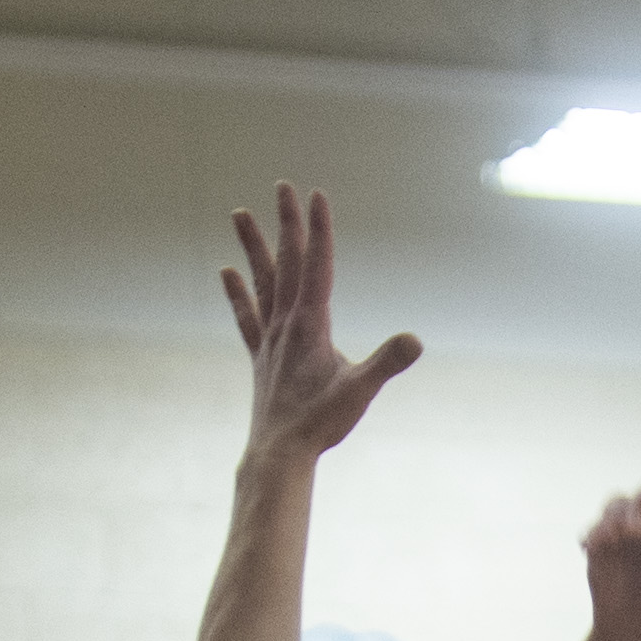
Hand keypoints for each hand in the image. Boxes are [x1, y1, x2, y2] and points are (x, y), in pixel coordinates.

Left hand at [223, 184, 420, 462]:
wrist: (278, 454)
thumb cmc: (319, 424)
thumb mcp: (359, 391)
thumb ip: (386, 363)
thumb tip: (415, 341)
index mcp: (310, 324)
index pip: (317, 265)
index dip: (319, 229)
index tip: (316, 195)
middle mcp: (285, 323)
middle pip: (287, 262)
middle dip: (287, 222)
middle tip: (282, 186)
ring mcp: (269, 338)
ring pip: (261, 280)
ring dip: (253, 246)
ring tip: (239, 214)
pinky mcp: (260, 356)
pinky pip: (247, 314)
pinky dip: (237, 291)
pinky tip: (225, 272)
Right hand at [584, 472, 640, 640]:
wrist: (638, 631)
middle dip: (638, 507)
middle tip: (635, 532)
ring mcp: (627, 530)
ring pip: (617, 502)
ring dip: (614, 519)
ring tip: (614, 541)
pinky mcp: (603, 544)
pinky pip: (595, 526)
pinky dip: (594, 533)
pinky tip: (592, 548)